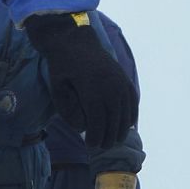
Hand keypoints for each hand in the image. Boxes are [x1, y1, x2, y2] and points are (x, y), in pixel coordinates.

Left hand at [23, 13, 137, 148]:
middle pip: (114, 119)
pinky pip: (132, 101)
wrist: (76, 41)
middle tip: (102, 147)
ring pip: (126, 112)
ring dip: (121, 129)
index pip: (98, 120)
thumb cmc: (62, 66)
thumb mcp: (57, 87)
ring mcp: (120, 81)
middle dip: (109, 136)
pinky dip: (130, 115)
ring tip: (114, 140)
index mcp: (92, 88)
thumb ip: (67, 109)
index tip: (91, 146)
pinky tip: (126, 125)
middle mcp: (110, 86)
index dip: (96, 135)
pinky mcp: (125, 79)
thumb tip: (81, 128)